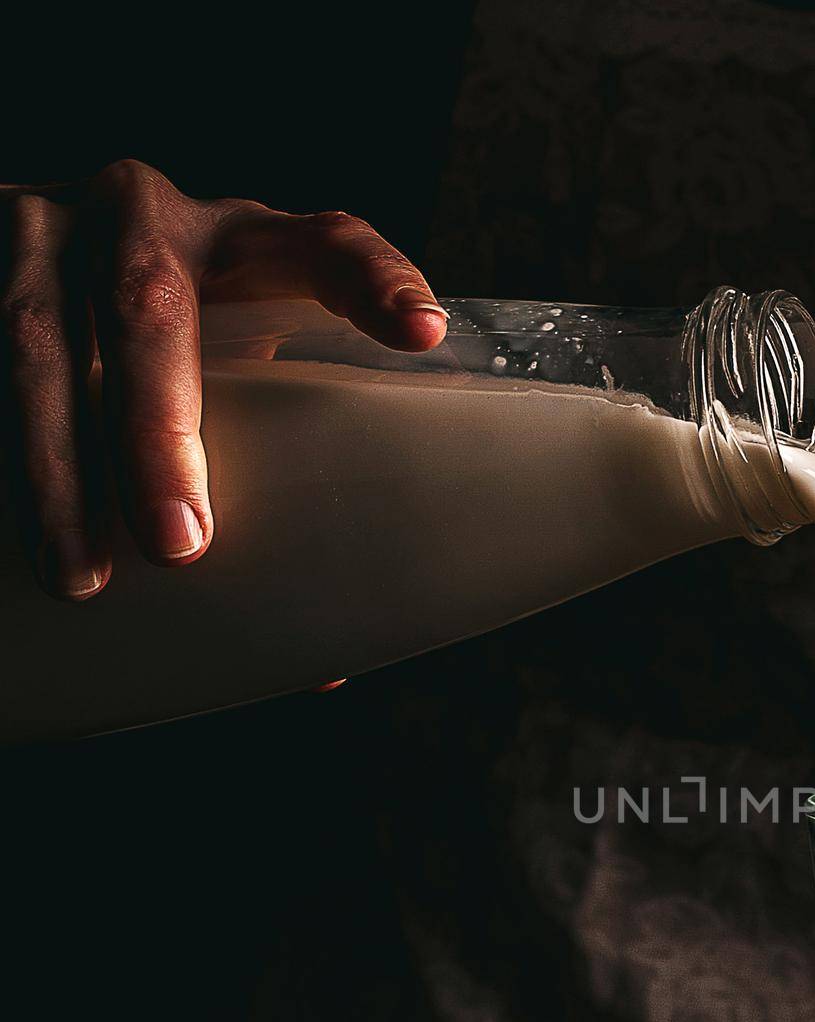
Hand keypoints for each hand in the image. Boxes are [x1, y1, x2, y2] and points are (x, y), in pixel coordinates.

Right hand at [2, 160, 446, 599]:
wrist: (41, 263)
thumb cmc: (175, 344)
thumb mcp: (237, 365)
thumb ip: (283, 469)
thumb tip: (325, 664)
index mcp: (246, 237)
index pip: (325, 241)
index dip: (373, 280)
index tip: (422, 334)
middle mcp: (143, 213)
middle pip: (151, 309)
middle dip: (159, 431)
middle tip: (179, 547)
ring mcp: (39, 227)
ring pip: (36, 338)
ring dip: (57, 462)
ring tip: (80, 578)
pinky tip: (7, 527)